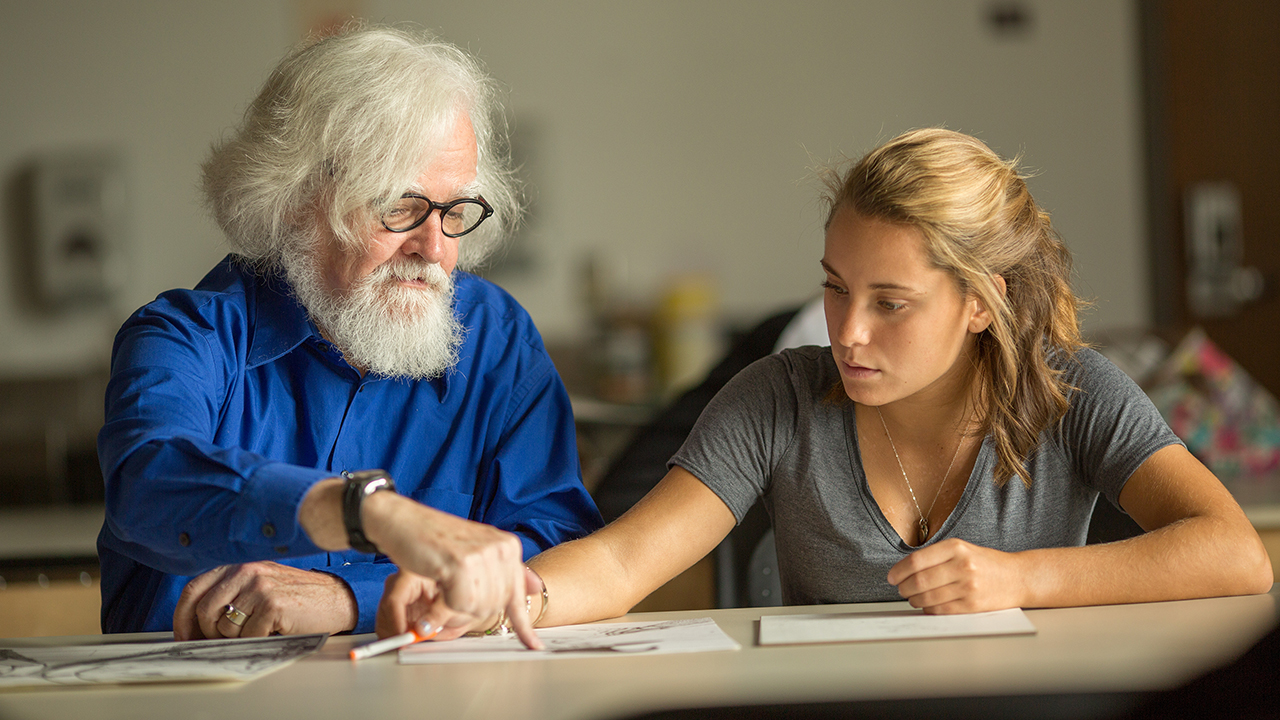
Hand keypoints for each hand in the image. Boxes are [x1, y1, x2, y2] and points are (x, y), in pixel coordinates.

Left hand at [173, 561, 356, 639]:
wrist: (334, 598)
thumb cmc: (295, 596)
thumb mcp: (259, 584)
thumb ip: (229, 593)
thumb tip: (195, 624)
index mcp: (238, 567)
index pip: (193, 589)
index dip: (182, 617)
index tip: (184, 636)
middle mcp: (246, 572)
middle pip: (203, 611)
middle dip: (208, 634)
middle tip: (222, 641)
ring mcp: (259, 588)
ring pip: (224, 627)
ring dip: (237, 638)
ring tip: (257, 630)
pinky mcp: (272, 605)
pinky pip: (247, 636)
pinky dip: (256, 641)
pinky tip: (272, 631)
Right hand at [297, 479, 539, 646]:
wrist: (403, 522)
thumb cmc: (435, 541)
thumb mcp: (475, 553)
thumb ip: (503, 572)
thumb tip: (537, 588)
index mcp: (507, 546)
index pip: (518, 594)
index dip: (524, 626)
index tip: (534, 647)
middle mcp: (501, 548)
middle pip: (494, 608)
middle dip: (467, 613)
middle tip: (446, 601)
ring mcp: (483, 554)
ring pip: (477, 609)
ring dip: (452, 612)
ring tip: (437, 594)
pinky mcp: (462, 563)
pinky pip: (458, 605)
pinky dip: (440, 611)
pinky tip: (431, 602)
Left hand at [886, 539, 1024, 613]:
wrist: (1018, 577)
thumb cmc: (986, 563)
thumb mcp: (962, 549)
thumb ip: (936, 557)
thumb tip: (904, 571)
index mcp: (956, 548)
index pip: (917, 560)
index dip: (899, 571)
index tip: (891, 577)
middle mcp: (962, 566)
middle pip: (920, 580)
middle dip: (904, 587)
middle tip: (900, 589)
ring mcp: (968, 587)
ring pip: (927, 597)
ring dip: (914, 600)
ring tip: (912, 597)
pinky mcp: (972, 605)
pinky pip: (940, 610)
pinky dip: (928, 609)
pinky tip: (926, 605)